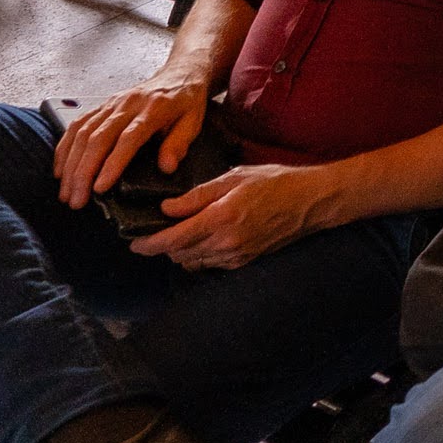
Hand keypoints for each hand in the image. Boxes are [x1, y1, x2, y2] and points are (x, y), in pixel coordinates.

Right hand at [53, 73, 212, 207]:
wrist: (179, 72)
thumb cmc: (186, 100)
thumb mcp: (194, 122)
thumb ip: (179, 144)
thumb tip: (166, 167)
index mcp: (153, 109)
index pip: (127, 138)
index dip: (112, 164)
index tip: (100, 188)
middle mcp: (127, 104)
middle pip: (98, 138)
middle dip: (83, 172)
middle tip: (76, 200)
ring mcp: (111, 103)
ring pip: (82, 132)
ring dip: (70, 164)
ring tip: (66, 192)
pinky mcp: (102, 105)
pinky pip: (77, 124)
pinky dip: (64, 147)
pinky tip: (60, 169)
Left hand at [135, 161, 339, 268]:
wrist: (309, 202)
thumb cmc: (274, 182)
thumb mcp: (233, 177)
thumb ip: (197, 196)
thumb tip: (166, 208)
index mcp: (221, 219)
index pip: (172, 240)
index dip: (148, 244)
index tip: (134, 242)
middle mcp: (226, 243)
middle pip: (178, 254)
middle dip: (162, 245)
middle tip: (155, 230)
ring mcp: (235, 257)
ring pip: (191, 262)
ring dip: (179, 251)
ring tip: (179, 232)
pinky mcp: (243, 263)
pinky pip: (209, 265)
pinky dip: (198, 254)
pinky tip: (202, 237)